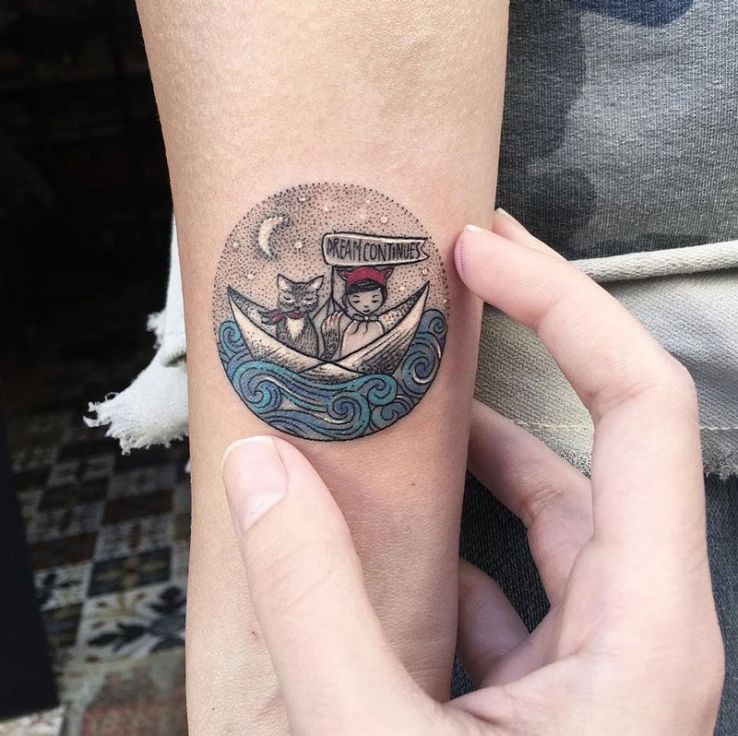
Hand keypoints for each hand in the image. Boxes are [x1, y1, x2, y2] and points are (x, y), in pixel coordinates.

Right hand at [221, 213, 723, 734]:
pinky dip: (452, 534)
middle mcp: (640, 630)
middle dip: (527, 348)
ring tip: (404, 401)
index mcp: (646, 630)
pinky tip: (388, 525)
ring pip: (544, 511)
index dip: (566, 308)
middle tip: (452, 283)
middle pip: (596, 442)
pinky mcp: (549, 686)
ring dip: (475, 447)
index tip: (486, 250)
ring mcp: (596, 657)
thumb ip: (312, 599)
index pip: (636, 407)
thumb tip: (260, 468)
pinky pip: (507, 574)